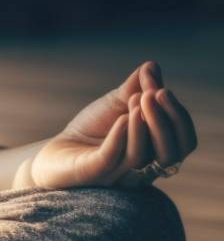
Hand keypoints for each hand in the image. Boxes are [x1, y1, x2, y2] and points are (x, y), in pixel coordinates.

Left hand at [28, 61, 196, 189]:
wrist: (57, 151)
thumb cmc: (92, 130)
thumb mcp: (115, 104)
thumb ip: (135, 88)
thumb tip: (152, 66)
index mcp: (156, 153)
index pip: (183, 141)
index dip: (177, 117)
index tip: (162, 89)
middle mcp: (144, 169)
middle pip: (170, 152)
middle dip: (166, 121)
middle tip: (153, 93)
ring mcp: (118, 174)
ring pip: (141, 156)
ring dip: (142, 125)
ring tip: (137, 99)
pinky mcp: (93, 174)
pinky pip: (110, 158)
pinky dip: (119, 136)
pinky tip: (122, 117)